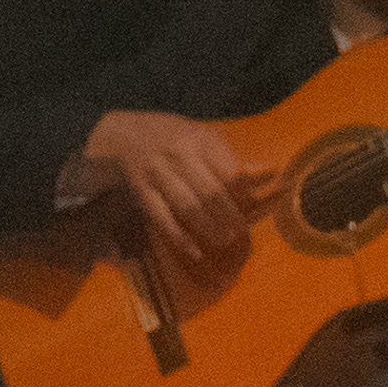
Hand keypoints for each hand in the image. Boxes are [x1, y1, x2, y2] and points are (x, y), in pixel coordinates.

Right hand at [72, 107, 252, 274]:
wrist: (121, 135)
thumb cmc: (171, 138)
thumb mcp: (201, 137)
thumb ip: (230, 157)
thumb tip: (267, 173)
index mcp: (200, 140)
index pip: (229, 171)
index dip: (247, 191)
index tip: (262, 204)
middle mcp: (179, 155)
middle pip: (211, 191)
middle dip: (230, 216)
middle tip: (243, 234)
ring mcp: (158, 173)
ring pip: (188, 206)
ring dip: (208, 227)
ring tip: (224, 241)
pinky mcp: (142, 190)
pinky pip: (162, 218)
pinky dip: (179, 237)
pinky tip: (194, 251)